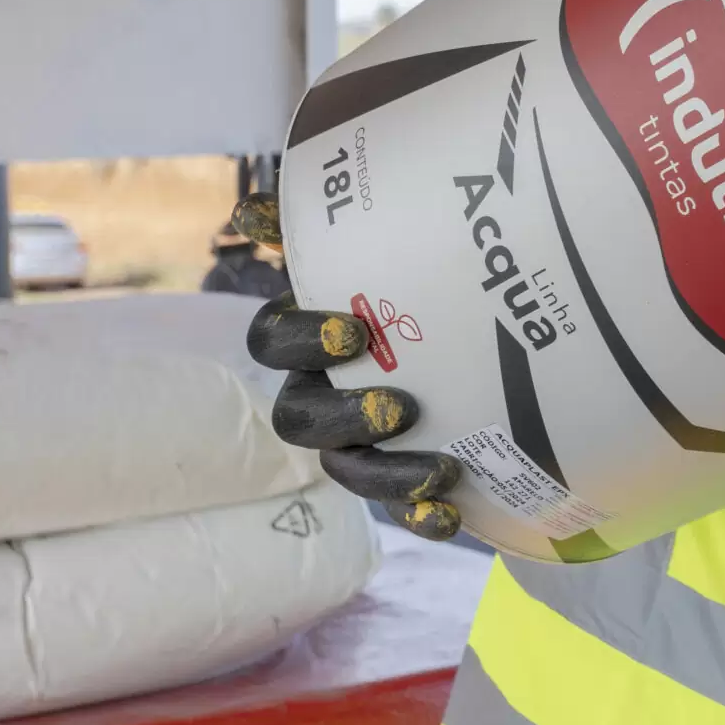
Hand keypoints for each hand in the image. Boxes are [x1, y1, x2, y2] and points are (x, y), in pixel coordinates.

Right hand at [232, 191, 463, 539]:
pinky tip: (452, 515)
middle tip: (401, 407)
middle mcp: (317, 390)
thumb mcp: (372, 245)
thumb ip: (319, 226)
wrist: (469, 331)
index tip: (355, 332)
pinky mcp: (396, 477)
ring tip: (441, 469)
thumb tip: (256, 208)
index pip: (271, 340)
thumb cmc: (403, 278)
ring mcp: (353, 439)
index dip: (301, 340)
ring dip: (386, 475)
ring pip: (344, 468)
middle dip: (344, 416)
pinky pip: (396, 509)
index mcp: (303, 335)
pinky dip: (421, 515)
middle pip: (298, 417)